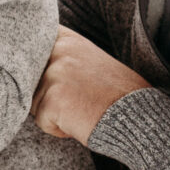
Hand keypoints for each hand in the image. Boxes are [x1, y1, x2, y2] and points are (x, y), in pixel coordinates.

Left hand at [31, 27, 148, 144]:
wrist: (138, 117)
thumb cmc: (119, 96)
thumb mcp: (92, 63)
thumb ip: (65, 58)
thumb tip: (33, 68)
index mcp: (69, 40)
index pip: (31, 45)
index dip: (36, 67)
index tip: (54, 81)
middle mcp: (59, 51)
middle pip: (30, 81)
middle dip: (47, 96)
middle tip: (77, 100)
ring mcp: (54, 74)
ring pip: (33, 103)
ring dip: (53, 113)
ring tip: (82, 110)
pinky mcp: (53, 99)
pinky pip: (42, 122)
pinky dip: (59, 129)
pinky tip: (82, 121)